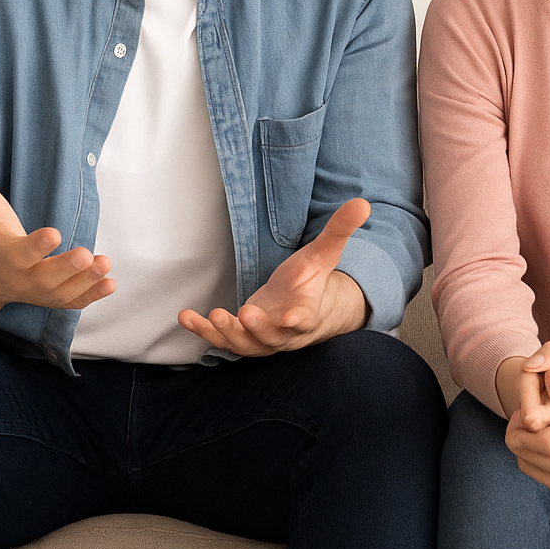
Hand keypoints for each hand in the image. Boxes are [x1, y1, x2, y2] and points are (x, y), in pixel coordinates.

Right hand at [0, 141, 114, 329]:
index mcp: (4, 254)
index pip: (21, 252)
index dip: (37, 245)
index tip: (55, 232)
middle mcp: (22, 277)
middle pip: (44, 277)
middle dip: (66, 268)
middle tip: (87, 254)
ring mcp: (39, 291)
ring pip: (62, 292)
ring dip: (86, 281)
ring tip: (105, 264)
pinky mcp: (55, 298)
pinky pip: (73, 301)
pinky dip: (91, 295)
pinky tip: (110, 283)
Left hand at [178, 197, 369, 355]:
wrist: (299, 306)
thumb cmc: (310, 280)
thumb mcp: (324, 254)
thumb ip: (340, 231)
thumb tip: (363, 203)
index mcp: (307, 312)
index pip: (304, 319)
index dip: (297, 320)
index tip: (290, 317)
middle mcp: (284, 332)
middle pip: (272, 338)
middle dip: (257, 328)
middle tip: (245, 313)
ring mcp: (261, 339)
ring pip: (245, 345)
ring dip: (227, 334)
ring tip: (212, 316)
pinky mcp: (241, 338)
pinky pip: (221, 340)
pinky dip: (203, 331)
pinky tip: (186, 316)